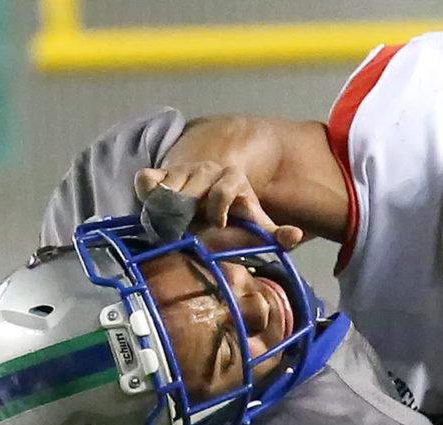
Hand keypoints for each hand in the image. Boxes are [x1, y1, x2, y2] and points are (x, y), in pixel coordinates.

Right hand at [134, 163, 302, 249]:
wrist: (206, 215)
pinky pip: (148, 177)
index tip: (218, 225)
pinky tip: (151, 204)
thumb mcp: (254, 229)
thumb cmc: (232, 223)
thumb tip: (296, 234)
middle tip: (186, 230)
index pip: (225, 188)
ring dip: (168, 205)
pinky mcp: (162, 175)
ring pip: (171, 183)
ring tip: (170, 225)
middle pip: (194, 185)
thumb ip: (274, 234)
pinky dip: (147, 187)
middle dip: (190, 208)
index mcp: (232, 180)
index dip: (221, 207)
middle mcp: (207, 171)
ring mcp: (184, 171)